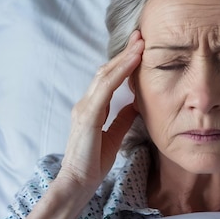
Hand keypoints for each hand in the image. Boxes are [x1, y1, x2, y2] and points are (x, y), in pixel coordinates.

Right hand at [59, 31, 143, 190]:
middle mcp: (86, 103)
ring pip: (105, 75)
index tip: (140, 48)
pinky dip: (119, 72)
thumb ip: (121, 119)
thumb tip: (135, 105)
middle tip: (141, 36)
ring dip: (124, 57)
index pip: (109, 78)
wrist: (78, 182)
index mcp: (92, 108)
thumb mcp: (114, 136)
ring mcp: (85, 107)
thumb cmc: (93, 163)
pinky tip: (132, 62)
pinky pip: (105, 88)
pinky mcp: (87, 115)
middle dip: (124, 52)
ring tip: (140, 43)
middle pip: (106, 70)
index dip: (123, 62)